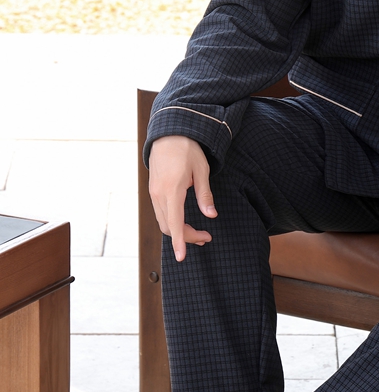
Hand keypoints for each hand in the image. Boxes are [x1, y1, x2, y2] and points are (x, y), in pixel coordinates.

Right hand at [149, 135, 216, 261]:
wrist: (168, 134)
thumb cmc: (188, 150)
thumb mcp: (202, 170)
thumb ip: (205, 195)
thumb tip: (211, 216)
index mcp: (172, 190)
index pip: (175, 223)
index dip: (180, 241)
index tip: (181, 257)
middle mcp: (159, 195)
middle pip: (170, 227)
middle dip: (186, 237)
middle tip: (207, 238)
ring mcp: (154, 193)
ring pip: (164, 222)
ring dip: (180, 231)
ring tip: (200, 233)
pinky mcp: (153, 191)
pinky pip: (161, 213)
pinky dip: (173, 222)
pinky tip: (185, 223)